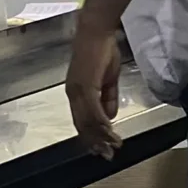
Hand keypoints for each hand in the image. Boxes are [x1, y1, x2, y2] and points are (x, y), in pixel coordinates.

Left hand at [67, 28, 122, 159]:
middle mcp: (73, 94)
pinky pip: (94, 110)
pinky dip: (102, 123)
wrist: (96, 32)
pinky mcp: (85, 86)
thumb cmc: (102, 51)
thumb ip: (108, 98)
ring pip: (88, 121)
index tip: (102, 148)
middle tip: (108, 155)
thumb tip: (110, 117)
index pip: (82, 120)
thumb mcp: (108, 79)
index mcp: (76, 93)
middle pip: (83, 125)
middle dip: (96, 142)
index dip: (92, 136)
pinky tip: (111, 131)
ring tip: (114, 146)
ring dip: (102, 135)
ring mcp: (78, 91)